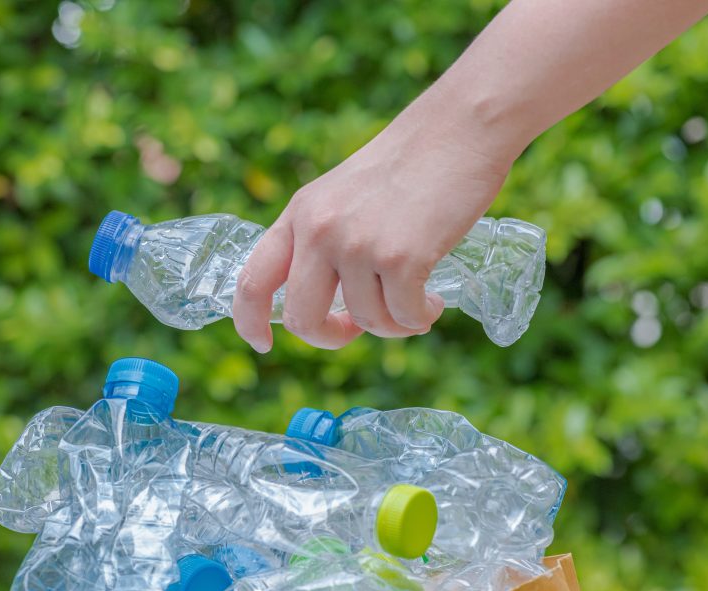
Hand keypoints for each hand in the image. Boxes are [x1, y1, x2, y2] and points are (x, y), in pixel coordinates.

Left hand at [233, 87, 517, 351]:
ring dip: (393, 324)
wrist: (458, 129)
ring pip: (365, 321)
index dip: (249, 322)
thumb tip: (326, 309)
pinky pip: (404, 318)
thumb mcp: (341, 197)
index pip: (253, 281)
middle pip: (302, 319)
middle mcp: (319, 230)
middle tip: (355, 330)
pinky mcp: (401, 257)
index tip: (263, 344)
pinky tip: (433, 302)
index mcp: (299, 215)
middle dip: (330, 337)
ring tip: (416, 302)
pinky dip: (420, 318)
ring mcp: (357, 244)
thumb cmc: (407, 168)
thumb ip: (321, 243)